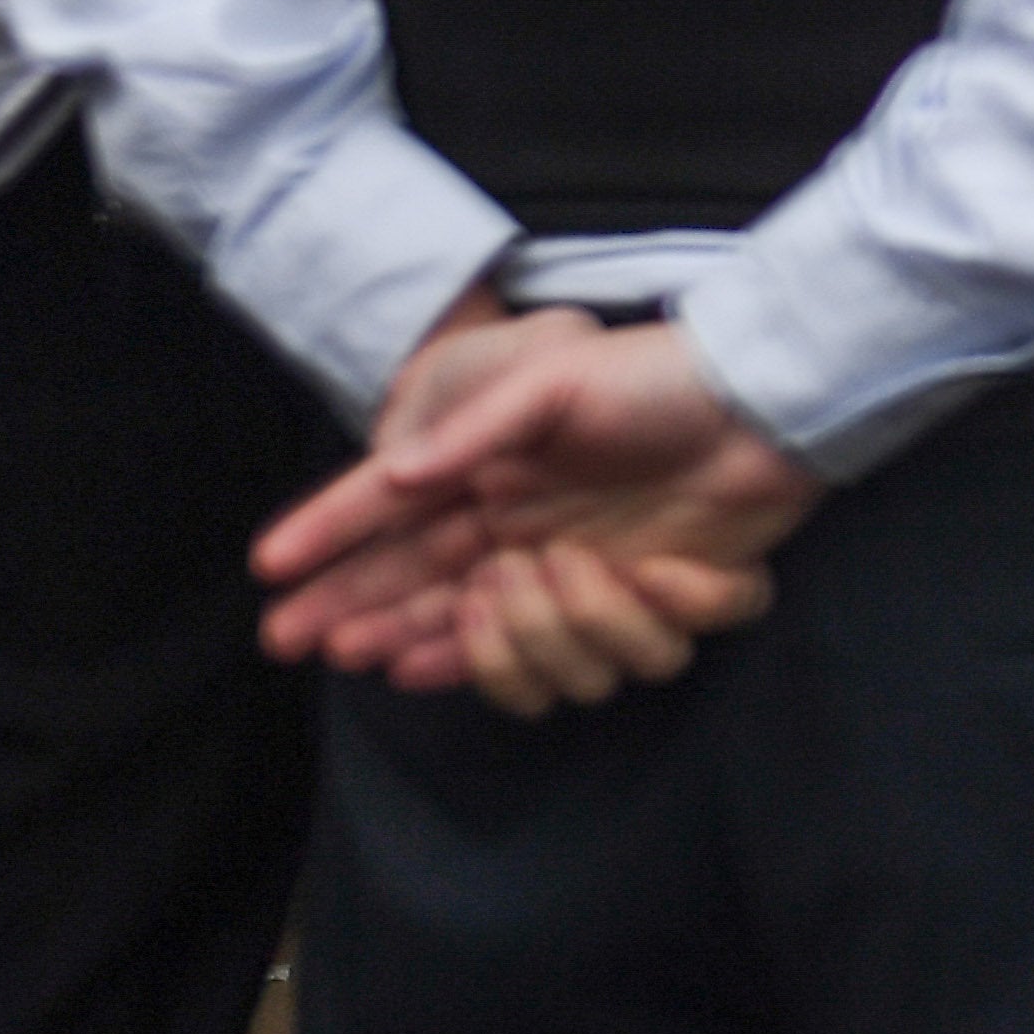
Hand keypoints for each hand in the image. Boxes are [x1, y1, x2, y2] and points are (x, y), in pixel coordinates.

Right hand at [257, 310, 820, 716]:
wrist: (765, 404)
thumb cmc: (656, 379)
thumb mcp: (555, 378)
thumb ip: (473, 427)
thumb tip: (398, 474)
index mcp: (491, 471)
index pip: (390, 513)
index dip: (328, 540)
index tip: (268, 571)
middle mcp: (518, 529)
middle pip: (415, 585)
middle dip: (351, 610)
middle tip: (295, 640)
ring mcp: (571, 572)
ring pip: (501, 632)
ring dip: (496, 624)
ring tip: (492, 592)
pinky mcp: (637, 606)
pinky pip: (597, 655)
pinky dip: (583, 637)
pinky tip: (558, 623)